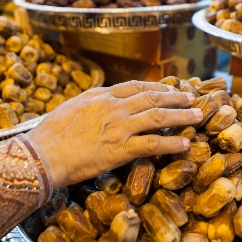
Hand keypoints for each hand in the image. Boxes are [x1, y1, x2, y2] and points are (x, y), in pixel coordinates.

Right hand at [27, 80, 202, 187]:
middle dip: (176, 97)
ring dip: (182, 116)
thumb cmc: (50, 134)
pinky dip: (172, 143)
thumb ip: (92, 103)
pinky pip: (154, 143)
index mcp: (101, 96)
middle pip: (153, 98)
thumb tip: (104, 101)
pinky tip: (186, 145)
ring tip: (198, 117)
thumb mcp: (72, 108)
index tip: (170, 87)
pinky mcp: (121, 149)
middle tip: (192, 98)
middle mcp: (114, 107)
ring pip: (159, 116)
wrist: (42, 154)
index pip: (136, 86)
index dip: (157, 87)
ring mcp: (119, 127)